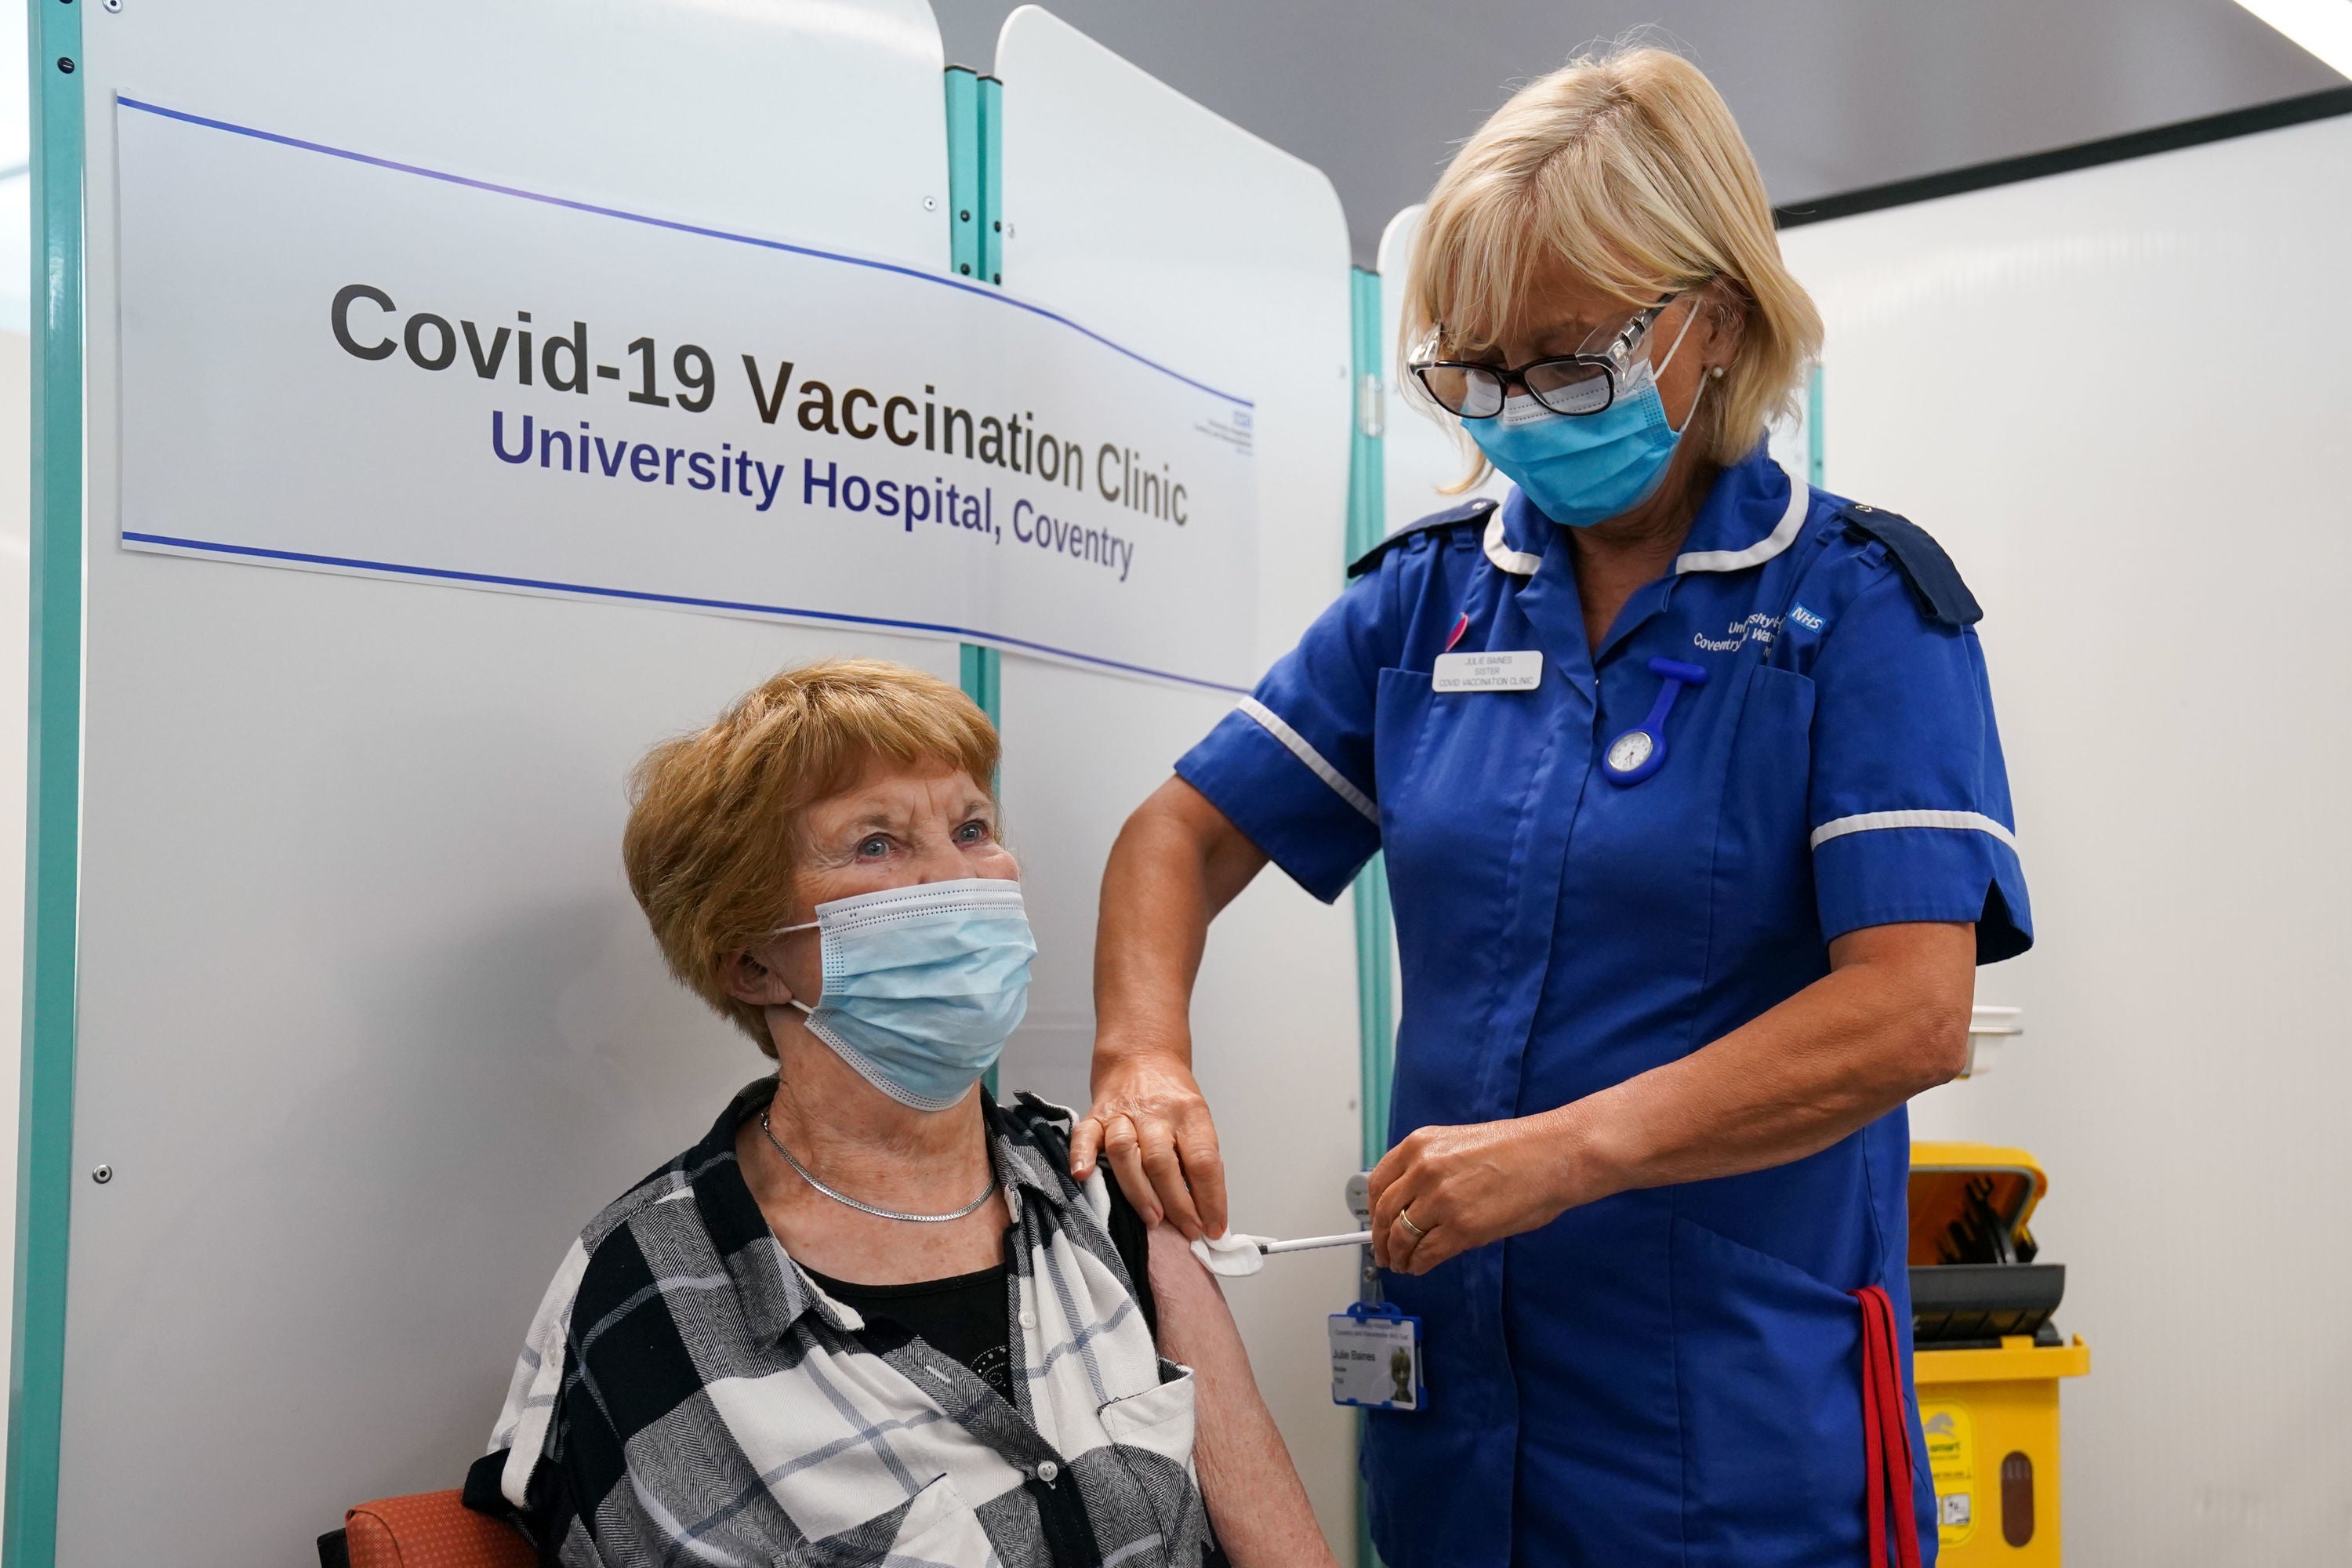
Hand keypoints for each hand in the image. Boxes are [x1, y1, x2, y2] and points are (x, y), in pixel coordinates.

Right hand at [1070, 1054, 1228, 1241]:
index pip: (1203, 1160)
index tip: (1215, 1227)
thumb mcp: (1196, 1119)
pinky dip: (1082, 1155)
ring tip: (1153, 1219)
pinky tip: (1083, 1175)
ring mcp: (1123, 1112)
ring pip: (1127, 1152)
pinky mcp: (1097, 1114)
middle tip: (1188, 1231)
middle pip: (1164, 1162)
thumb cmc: (1172, 1096)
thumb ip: (1196, 1157)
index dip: (1211, 1198)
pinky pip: (1085, 1134)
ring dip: (1139, 1191)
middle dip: (1178, 1204)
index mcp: (1190, 1114)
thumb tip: (1205, 1209)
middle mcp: (1156, 1112)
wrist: (1142, 1052)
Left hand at [1367, 1113, 1584, 1273]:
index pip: (1378, 1182)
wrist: (1555, 1156)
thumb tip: (1410, 1201)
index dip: (1372, 1210)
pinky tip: (1420, 1267)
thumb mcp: (1459, 1144)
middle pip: (1384, 1213)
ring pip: (1402, 1236)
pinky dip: (1418, 1264)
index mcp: (1420, 1145)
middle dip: (1380, 1238)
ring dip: (1398, 1256)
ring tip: (1401, 1264)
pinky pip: (1427, 1253)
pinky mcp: (1462, 1228)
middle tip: (1383, 1252)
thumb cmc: (1519, 1150)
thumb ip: (1429, 1168)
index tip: (1375, 1222)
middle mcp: (1424, 1170)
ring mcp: (1441, 1200)